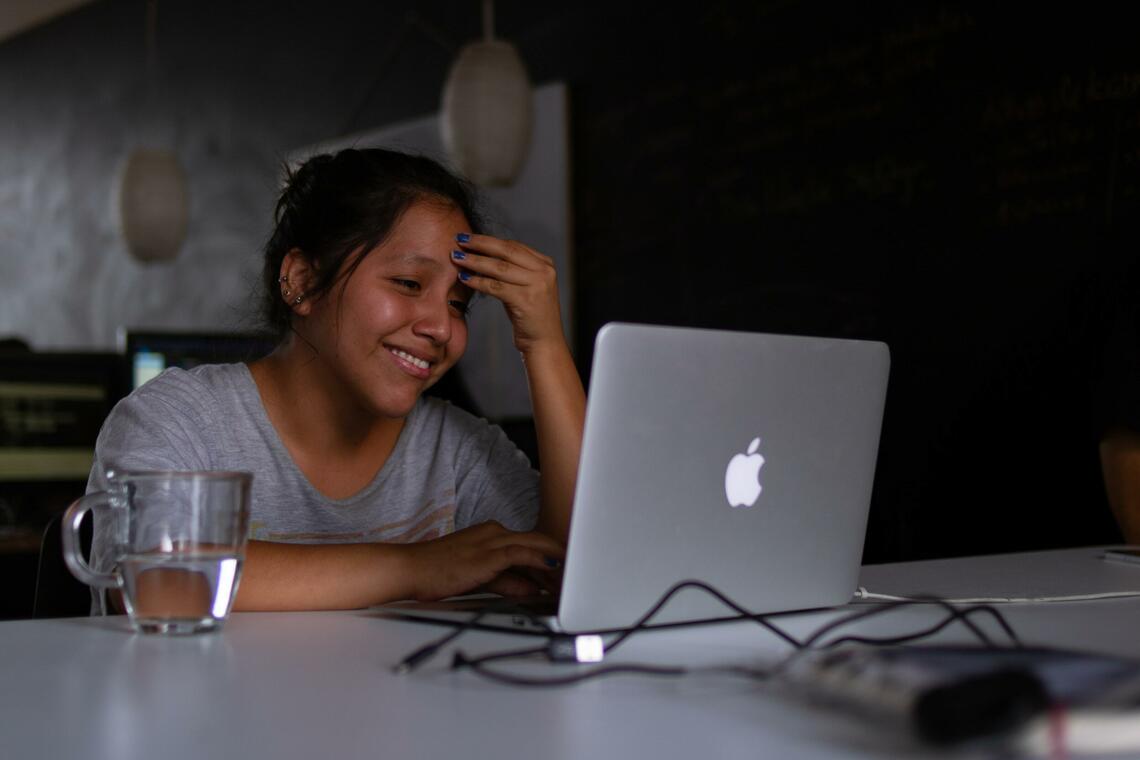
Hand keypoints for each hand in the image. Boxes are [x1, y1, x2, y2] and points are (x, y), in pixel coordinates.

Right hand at [402, 521, 564, 600]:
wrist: (411, 569)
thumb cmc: (438, 573)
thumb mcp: (480, 578)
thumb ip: (508, 582)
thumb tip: (532, 588)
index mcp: (491, 534)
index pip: (530, 544)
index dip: (551, 557)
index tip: (567, 571)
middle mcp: (494, 532)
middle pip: (538, 540)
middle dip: (560, 556)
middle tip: (578, 572)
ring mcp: (491, 540)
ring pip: (534, 544)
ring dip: (556, 560)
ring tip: (573, 575)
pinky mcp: (487, 553)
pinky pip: (521, 553)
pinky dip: (540, 559)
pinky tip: (554, 567)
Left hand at [452, 233, 564, 353]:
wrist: (545, 343)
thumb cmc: (530, 316)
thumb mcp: (525, 287)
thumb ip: (512, 270)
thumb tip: (482, 254)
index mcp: (545, 264)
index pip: (513, 246)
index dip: (489, 240)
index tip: (469, 238)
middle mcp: (544, 271)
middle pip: (506, 251)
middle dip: (480, 244)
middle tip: (459, 239)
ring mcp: (537, 285)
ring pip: (499, 267)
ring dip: (475, 261)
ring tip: (456, 257)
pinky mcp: (526, 300)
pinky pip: (496, 286)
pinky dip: (478, 281)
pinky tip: (464, 278)